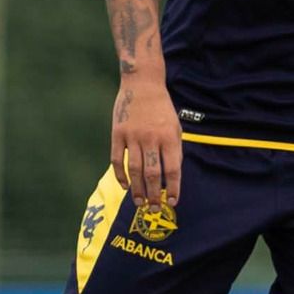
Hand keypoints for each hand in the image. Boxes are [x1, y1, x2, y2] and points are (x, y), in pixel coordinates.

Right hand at [110, 76, 181, 204]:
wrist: (142, 84)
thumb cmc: (161, 108)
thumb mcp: (175, 126)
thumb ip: (174, 149)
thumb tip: (171, 176)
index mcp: (169, 137)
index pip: (173, 169)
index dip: (174, 188)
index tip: (173, 201)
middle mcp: (151, 138)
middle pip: (153, 173)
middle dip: (154, 194)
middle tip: (153, 209)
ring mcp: (133, 136)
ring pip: (135, 170)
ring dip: (137, 189)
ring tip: (139, 203)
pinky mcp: (118, 134)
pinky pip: (117, 159)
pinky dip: (120, 175)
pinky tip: (125, 185)